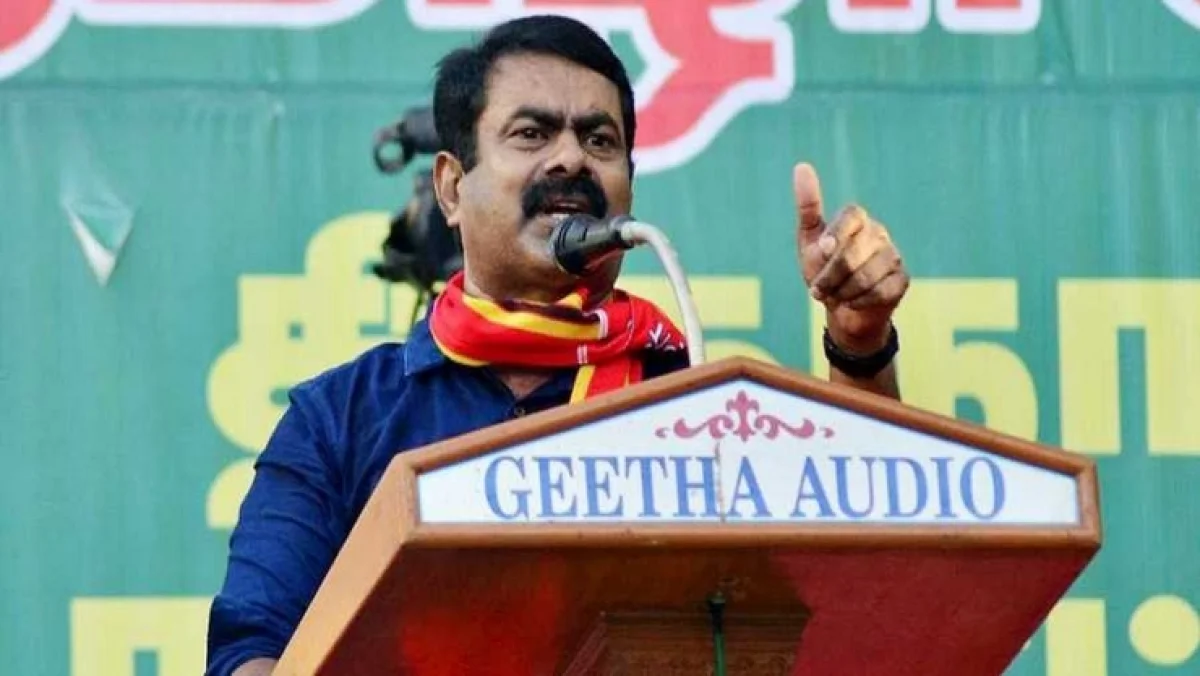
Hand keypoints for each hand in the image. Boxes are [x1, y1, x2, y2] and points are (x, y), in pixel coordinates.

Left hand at [794, 162, 908, 353]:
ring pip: (866, 276)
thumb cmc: (823, 271)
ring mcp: (893, 256)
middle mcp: (878, 233)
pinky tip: (854, 302)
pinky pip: (880, 292)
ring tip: (835, 296)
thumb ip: (808, 205)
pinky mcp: (902, 279)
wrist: (841, 309)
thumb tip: (802, 166)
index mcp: (857, 219)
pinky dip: (859, 302)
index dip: (836, 235)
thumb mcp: (809, 240)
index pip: (852, 216)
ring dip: (842, 293)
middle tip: (817, 289)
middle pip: (854, 252)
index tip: (822, 251)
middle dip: (830, 276)